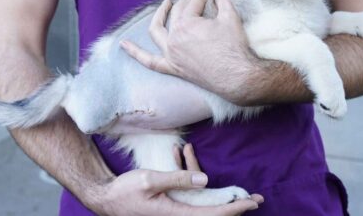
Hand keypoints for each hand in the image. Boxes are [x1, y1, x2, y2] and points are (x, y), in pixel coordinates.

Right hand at [88, 144, 263, 215]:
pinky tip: (182, 153)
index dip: (235, 207)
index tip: (252, 201)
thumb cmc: (125, 191)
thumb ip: (177, 179)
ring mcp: (175, 211)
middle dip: (236, 204)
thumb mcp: (150, 181)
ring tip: (226, 176)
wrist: (105, 199)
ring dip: (217, 190)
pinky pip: (189, 194)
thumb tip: (205, 179)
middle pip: (214, 212)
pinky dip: (191, 175)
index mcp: (176, 213)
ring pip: (203, 201)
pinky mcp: (170, 205)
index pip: (214, 213)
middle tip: (257, 198)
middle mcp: (179, 215)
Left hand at [120, 0, 257, 104]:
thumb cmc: (234, 48)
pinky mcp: (172, 67)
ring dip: (159, 16)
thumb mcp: (230, 18)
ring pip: (157, 31)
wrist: (237, 78)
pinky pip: (149, 61)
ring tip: (164, 5)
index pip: (194, 3)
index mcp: (187, 24)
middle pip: (177, 13)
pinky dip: (135, 53)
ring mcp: (171, 54)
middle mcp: (174, 38)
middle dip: (188, 1)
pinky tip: (123, 45)